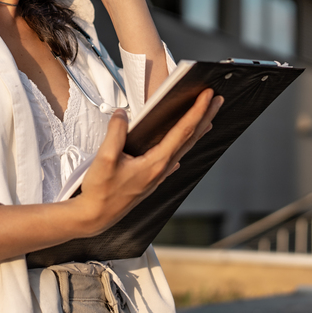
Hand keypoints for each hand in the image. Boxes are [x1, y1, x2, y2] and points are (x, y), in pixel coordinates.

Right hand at [71, 90, 223, 237]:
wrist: (94, 217)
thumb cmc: (100, 192)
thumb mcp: (105, 158)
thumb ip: (115, 133)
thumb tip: (121, 114)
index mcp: (156, 163)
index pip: (183, 131)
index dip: (197, 111)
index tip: (208, 96)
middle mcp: (161, 170)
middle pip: (189, 139)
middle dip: (204, 117)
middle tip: (217, 101)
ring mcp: (156, 177)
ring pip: (182, 149)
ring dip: (196, 132)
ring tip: (206, 119)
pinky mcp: (149, 181)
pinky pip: (171, 160)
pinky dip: (180, 149)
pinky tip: (181, 150)